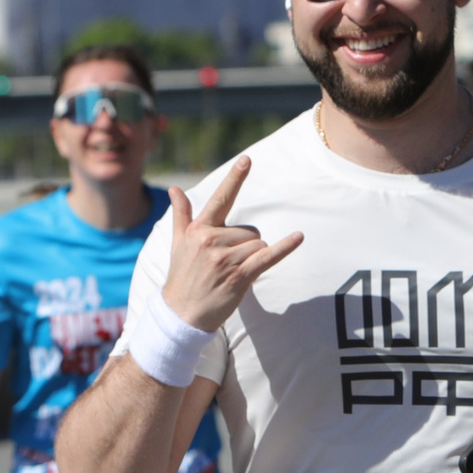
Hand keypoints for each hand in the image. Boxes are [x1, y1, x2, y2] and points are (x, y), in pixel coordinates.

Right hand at [161, 157, 303, 331]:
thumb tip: (174, 189)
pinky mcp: (239, 275)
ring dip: (252, 258)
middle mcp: (211, 240)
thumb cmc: (182, 277)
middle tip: (225, 264)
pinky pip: (267, 256)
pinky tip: (298, 237)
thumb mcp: (177, 243)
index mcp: (198, 229)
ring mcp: (225, 258)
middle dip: (245, 245)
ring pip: (258, 244)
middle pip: (250, 229)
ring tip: (231, 273)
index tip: (247, 159)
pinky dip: (284, 248)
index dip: (235, 179)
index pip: (220, 199)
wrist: (180, 313)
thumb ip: (181, 214)